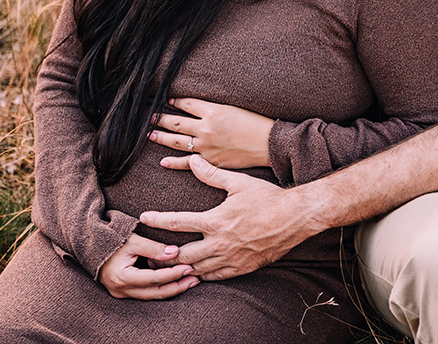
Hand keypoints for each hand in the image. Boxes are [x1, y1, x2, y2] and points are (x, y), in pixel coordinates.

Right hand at [97, 233, 198, 299]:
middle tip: (195, 279)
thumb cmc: (110, 238)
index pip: (154, 279)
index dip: (173, 274)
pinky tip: (175, 282)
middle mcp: (121, 289)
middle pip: (154, 293)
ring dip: (171, 289)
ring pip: (151, 296)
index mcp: (122, 277)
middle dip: (177, 286)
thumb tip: (175, 253)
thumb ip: (154, 248)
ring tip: (190, 282)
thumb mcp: (133, 240)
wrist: (90, 242)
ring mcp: (121, 292)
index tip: (189, 267)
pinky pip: (146, 293)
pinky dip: (161, 288)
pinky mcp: (123, 291)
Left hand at [139, 155, 318, 279]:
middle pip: (180, 255)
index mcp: (215, 220)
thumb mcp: (238, 182)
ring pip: (196, 270)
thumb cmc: (267, 198)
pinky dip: (201, 275)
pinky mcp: (241, 268)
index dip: (156, 220)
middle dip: (162, 255)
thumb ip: (212, 174)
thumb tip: (194, 160)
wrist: (295, 219)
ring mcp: (230, 259)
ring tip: (166, 266)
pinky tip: (194, 272)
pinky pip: (214, 277)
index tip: (143, 218)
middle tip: (149, 253)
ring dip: (180, 268)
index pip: (177, 222)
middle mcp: (219, 243)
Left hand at [149, 98, 273, 168]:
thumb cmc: (256, 123)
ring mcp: (206, 146)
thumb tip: (197, 106)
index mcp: (213, 111)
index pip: (186, 103)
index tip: (165, 99)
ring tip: (149, 134)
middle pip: (176, 122)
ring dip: (162, 137)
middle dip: (160, 118)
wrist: (269, 144)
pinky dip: (174, 163)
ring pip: (177, 141)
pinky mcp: (211, 161)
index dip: (174, 100)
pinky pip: (187, 163)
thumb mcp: (234, 107)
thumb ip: (214, 107)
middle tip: (147, 116)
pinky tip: (163, 161)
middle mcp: (206, 128)